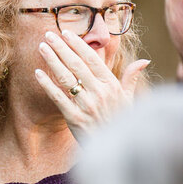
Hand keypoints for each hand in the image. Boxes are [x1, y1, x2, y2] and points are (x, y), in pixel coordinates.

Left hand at [35, 29, 149, 139]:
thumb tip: (144, 61)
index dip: (78, 44)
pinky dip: (47, 84)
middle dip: (61, 47)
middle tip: (48, 34)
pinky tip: (37, 73)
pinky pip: (58, 97)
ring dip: (52, 60)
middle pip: (76, 64)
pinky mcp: (74, 118)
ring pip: (66, 77)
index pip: (92, 59)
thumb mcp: (129, 100)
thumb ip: (131, 78)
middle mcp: (99, 93)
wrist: (115, 150)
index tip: (65, 33)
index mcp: (112, 85)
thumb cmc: (121, 122)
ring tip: (42, 47)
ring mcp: (86, 105)